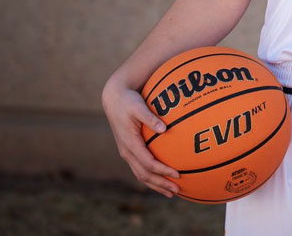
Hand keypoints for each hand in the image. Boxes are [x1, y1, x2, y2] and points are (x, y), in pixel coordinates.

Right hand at [101, 79, 179, 196]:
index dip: (163, 170)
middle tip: (177, 190)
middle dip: (160, 184)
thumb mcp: (139, 107)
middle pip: (144, 174)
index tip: (177, 174)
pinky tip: (162, 179)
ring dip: (156, 184)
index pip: (148, 163)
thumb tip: (164, 128)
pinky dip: (151, 177)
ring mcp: (127, 153)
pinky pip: (140, 169)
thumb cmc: (128, 101)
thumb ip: (150, 118)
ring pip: (141, 175)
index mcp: (130, 143)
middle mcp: (127, 152)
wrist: (114, 99)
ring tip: (171, 192)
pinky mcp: (129, 151)